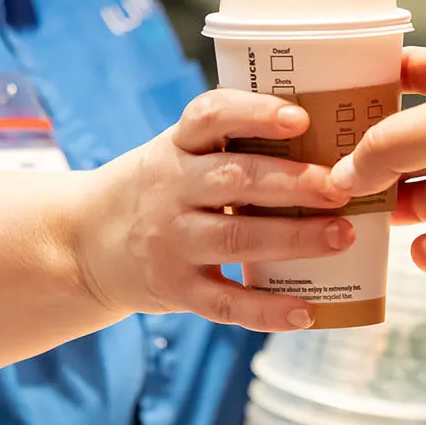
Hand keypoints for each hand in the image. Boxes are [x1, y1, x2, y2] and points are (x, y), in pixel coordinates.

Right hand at [78, 88, 354, 330]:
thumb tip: (326, 138)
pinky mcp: (176, 290)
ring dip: (293, 238)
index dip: (254, 113)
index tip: (298, 118)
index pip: (209, 116)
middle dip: (292, 183)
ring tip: (342, 236)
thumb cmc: (156, 191)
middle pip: (234, 180)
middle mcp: (171, 191)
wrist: (83, 245)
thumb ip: (231, 145)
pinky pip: (226, 303)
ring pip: (236, 239)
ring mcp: (172, 243)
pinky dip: (267, 310)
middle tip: (341, 186)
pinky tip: (306, 312)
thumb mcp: (175, 154)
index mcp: (175, 148)